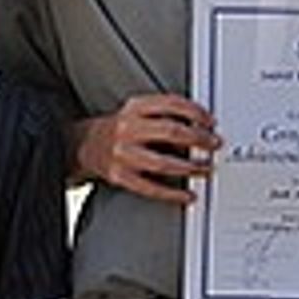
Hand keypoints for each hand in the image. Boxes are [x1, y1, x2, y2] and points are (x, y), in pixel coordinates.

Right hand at [73, 94, 220, 203]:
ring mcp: (124, 154)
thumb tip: (200, 125)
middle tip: (213, 144)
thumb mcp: (138, 110)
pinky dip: (173, 193)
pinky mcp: (120, 176)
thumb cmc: (120, 127)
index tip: (210, 121)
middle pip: (171, 132)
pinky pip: (151, 188)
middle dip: (198, 139)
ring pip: (163, 162)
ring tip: (206, 168)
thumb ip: (165, 113)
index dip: (195, 112)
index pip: (171, 104)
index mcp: (135, 108)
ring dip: (190, 167)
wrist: (85, 144)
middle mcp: (128, 128)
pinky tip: (187, 194)